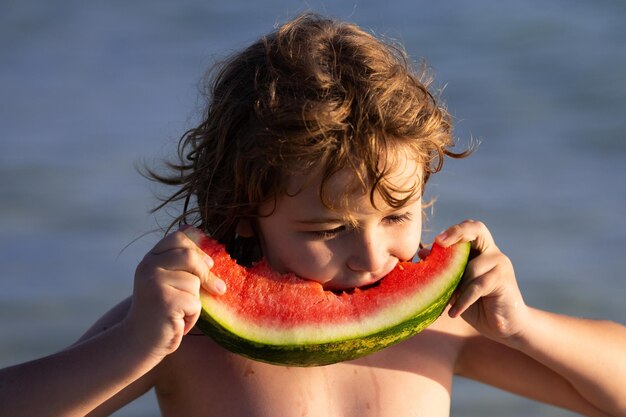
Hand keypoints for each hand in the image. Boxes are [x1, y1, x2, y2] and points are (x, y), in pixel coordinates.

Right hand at [124, 228, 225, 358]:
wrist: (139, 342)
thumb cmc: (159, 311)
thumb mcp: (167, 281)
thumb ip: (180, 263)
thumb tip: (205, 241)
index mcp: (150, 259)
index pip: (179, 238)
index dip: (198, 250)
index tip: (208, 265)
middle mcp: (148, 267)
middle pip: (189, 256)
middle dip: (206, 274)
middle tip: (217, 288)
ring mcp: (154, 283)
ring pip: (194, 283)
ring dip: (194, 301)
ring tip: (180, 312)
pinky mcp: (165, 301)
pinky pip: (195, 303)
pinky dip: (193, 316)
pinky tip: (179, 323)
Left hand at [433, 220, 527, 341]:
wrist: (505, 326)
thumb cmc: (477, 305)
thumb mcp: (456, 289)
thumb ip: (443, 271)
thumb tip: (422, 253)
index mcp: (480, 250)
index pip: (469, 228)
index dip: (454, 230)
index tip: (437, 241)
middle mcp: (492, 252)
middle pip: (477, 229)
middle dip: (457, 232)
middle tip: (439, 244)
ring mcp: (500, 263)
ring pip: (470, 267)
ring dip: (456, 285)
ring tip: (447, 302)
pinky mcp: (503, 279)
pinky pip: (476, 286)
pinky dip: (463, 300)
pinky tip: (453, 313)